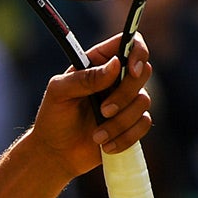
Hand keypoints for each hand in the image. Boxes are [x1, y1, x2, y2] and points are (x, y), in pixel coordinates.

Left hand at [26, 33, 152, 178]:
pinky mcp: (132, 122)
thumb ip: (84, 78)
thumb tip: (116, 65)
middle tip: (103, 110)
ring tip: (96, 136)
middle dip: (125, 94)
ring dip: (120, 122)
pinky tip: (106, 145)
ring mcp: (127, 100)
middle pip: (143, 72)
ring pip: (143, 101)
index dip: (137, 51)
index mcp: (98, 63)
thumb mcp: (59, 93)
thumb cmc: (53, 118)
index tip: (131, 69)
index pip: (130, 43)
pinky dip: (126, 137)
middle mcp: (117, 78)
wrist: (56, 153)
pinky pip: (144, 124)